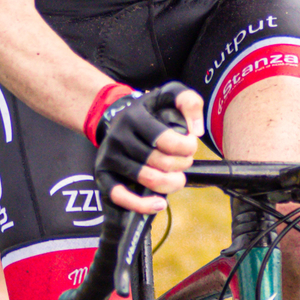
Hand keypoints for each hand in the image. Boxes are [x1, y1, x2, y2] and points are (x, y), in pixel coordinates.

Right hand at [94, 85, 203, 213]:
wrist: (115, 117)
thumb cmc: (150, 111)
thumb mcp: (169, 95)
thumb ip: (189, 102)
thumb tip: (196, 131)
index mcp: (135, 117)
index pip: (166, 139)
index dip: (187, 147)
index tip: (190, 146)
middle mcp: (119, 137)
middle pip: (160, 161)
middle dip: (182, 165)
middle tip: (185, 161)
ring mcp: (109, 156)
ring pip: (147, 179)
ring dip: (170, 183)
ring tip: (178, 179)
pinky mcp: (103, 174)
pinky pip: (120, 196)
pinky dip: (142, 204)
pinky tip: (159, 204)